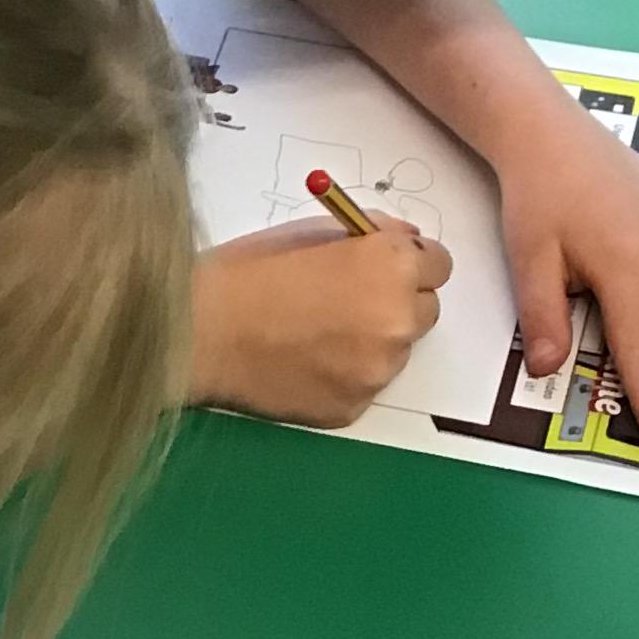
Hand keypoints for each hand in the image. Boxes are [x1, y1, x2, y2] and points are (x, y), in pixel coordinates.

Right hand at [190, 219, 451, 425]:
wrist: (199, 334)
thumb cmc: (246, 273)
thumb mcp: (311, 231)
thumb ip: (368, 235)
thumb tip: (400, 240)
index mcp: (392, 265)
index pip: (439, 264)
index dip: (410, 264)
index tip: (383, 269)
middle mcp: (398, 319)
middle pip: (425, 311)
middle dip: (396, 304)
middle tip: (348, 303)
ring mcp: (378, 370)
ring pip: (394, 353)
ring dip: (371, 343)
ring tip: (315, 337)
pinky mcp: (354, 407)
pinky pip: (363, 386)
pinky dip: (343, 376)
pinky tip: (302, 364)